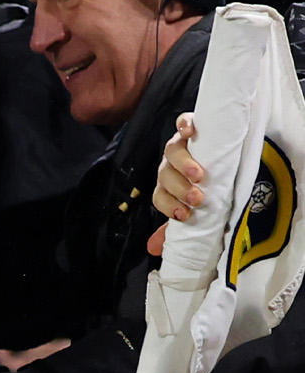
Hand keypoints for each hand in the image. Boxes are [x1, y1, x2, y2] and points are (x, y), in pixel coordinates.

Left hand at [149, 113, 202, 256]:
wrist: (218, 147)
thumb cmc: (204, 183)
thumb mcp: (193, 204)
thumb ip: (176, 227)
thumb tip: (154, 250)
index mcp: (167, 185)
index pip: (159, 197)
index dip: (169, 207)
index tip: (185, 216)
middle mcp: (169, 165)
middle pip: (165, 176)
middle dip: (178, 189)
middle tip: (196, 198)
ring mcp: (180, 144)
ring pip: (173, 152)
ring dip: (184, 164)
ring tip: (199, 175)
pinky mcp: (191, 126)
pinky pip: (184, 122)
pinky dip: (184, 125)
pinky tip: (190, 132)